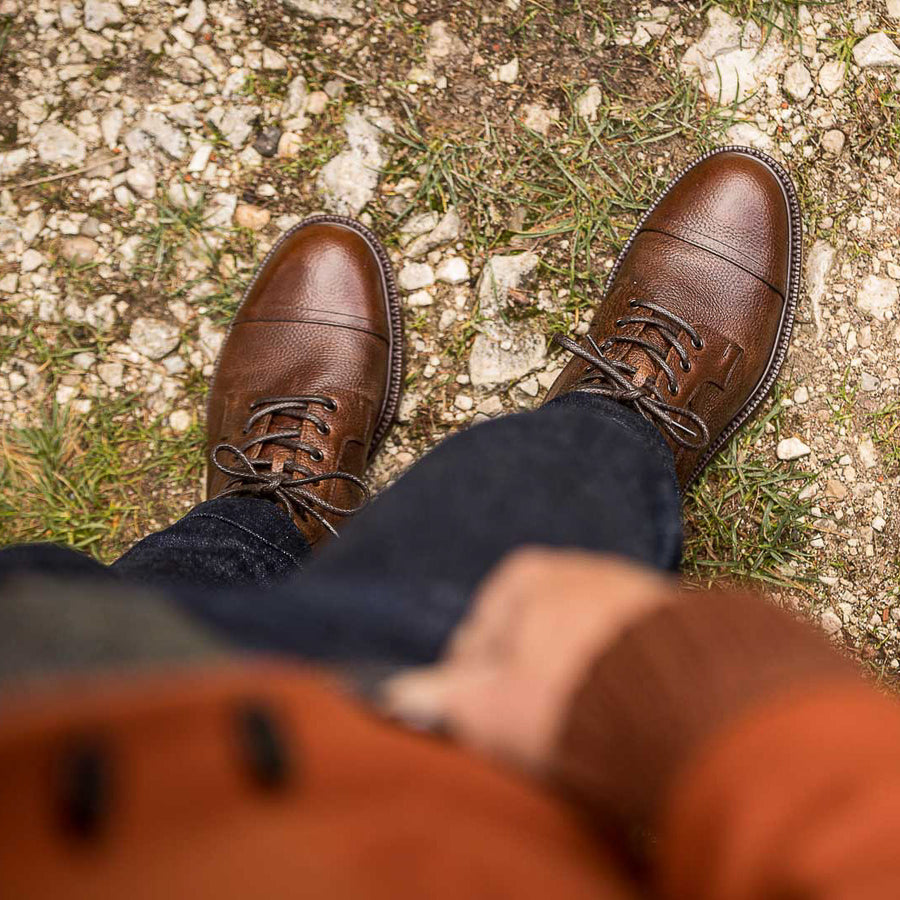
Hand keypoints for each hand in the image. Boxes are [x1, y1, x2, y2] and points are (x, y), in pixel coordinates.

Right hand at [381, 547, 673, 770]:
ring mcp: (628, 587)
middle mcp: (576, 567)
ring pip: (576, 646)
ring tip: (579, 727)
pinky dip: (614, 680)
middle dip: (526, 685)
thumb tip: (396, 695)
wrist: (687, 698)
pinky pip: (622, 652)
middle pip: (528, 640)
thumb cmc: (572, 698)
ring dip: (570, 684)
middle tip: (535, 731)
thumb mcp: (490, 707)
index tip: (489, 725)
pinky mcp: (672, 617)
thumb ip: (440, 699)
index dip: (473, 691)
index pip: (473, 639)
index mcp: (523, 574)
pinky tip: (619, 713)